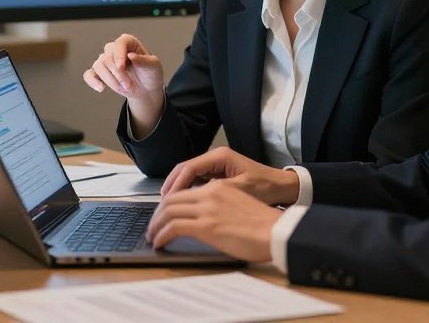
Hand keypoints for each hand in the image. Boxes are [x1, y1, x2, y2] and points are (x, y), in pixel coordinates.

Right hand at [83, 33, 164, 100]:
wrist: (146, 89)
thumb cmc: (150, 74)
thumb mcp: (154, 67)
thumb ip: (144, 61)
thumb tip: (131, 55)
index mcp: (129, 42)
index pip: (120, 43)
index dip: (119, 54)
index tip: (121, 67)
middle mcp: (115, 49)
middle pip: (108, 58)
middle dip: (118, 75)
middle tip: (129, 86)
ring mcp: (105, 60)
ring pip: (99, 66)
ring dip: (110, 80)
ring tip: (123, 88)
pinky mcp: (99, 73)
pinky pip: (89, 74)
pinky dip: (92, 81)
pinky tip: (101, 88)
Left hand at [146, 180, 280, 262]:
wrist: (275, 231)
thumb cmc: (264, 224)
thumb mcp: (239, 204)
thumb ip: (220, 205)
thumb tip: (207, 219)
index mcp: (219, 187)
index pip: (184, 191)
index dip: (168, 203)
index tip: (163, 215)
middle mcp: (210, 193)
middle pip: (171, 199)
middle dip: (157, 214)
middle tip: (153, 227)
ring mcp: (207, 208)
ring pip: (168, 211)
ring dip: (156, 225)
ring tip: (152, 236)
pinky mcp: (206, 226)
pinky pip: (173, 227)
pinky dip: (162, 234)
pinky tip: (159, 242)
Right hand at [162, 147, 299, 205]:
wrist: (282, 187)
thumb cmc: (265, 188)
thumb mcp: (240, 190)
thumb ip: (215, 191)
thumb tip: (192, 199)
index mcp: (220, 157)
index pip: (189, 168)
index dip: (176, 185)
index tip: (166, 201)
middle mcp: (215, 157)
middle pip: (185, 169)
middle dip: (172, 185)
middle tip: (161, 204)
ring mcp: (216, 164)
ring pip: (189, 174)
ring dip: (178, 188)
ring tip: (167, 206)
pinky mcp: (218, 173)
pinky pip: (197, 179)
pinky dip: (187, 190)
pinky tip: (182, 203)